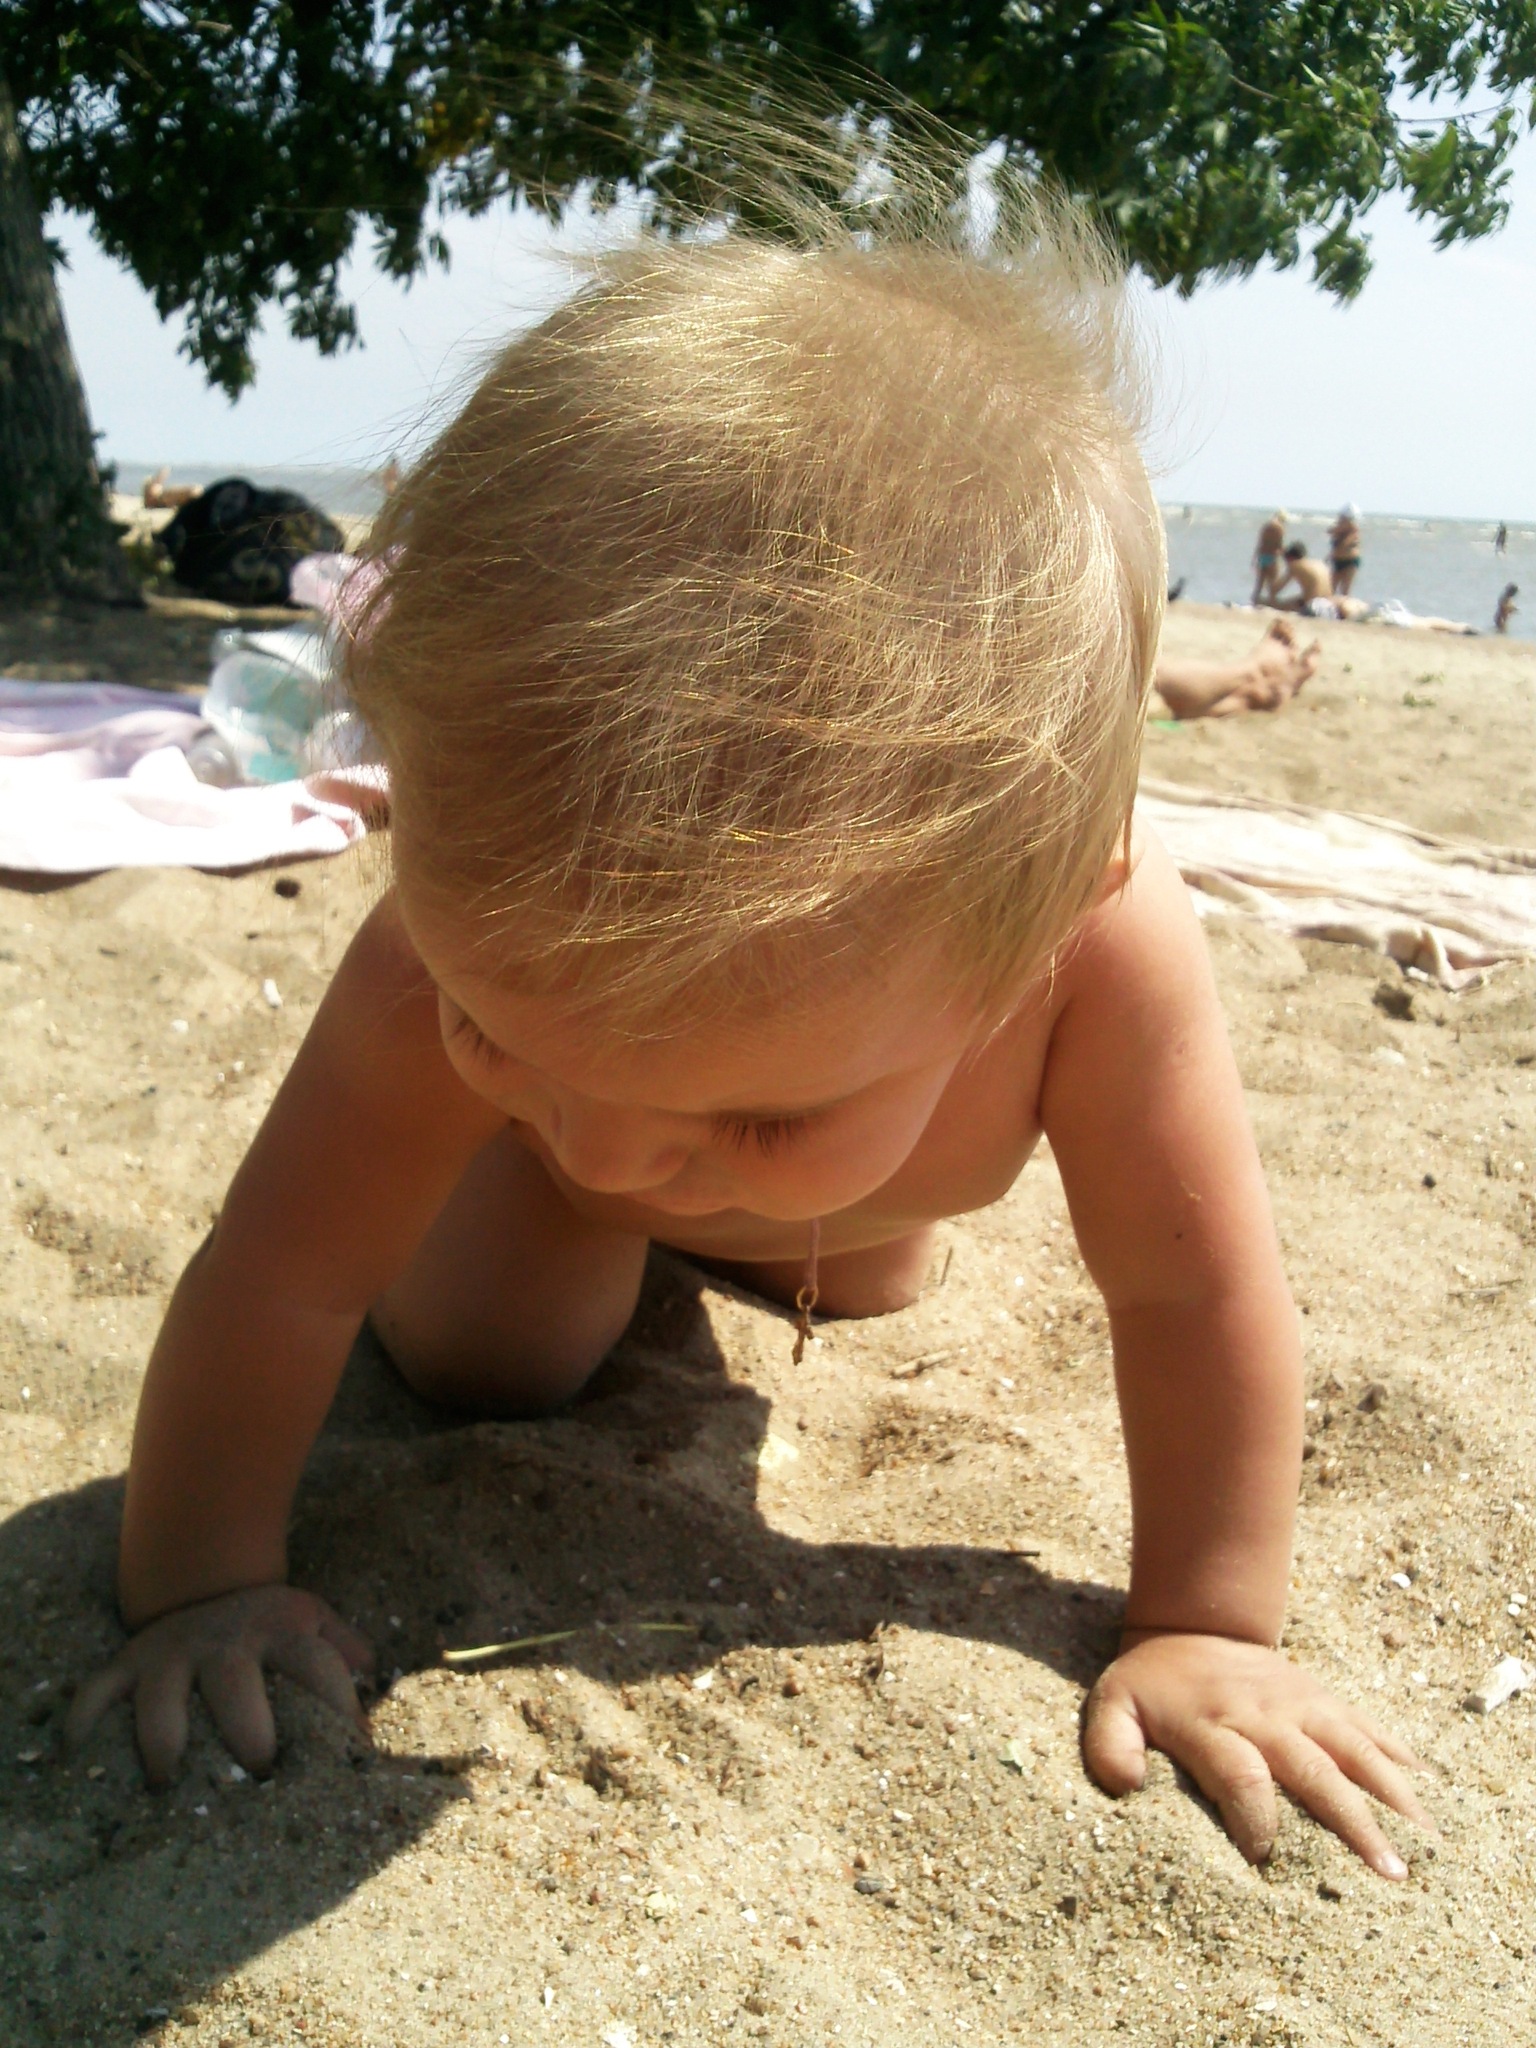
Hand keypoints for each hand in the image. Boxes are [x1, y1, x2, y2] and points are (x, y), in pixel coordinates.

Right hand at [66, 1584, 373, 1786]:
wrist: (202, 1576)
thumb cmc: (267, 1622)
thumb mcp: (311, 1620)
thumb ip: (344, 1652)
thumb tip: (375, 1695)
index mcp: (279, 1632)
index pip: (317, 1667)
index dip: (339, 1708)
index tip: (350, 1756)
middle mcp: (225, 1641)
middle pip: (237, 1686)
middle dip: (247, 1733)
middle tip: (257, 1778)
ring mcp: (170, 1652)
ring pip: (162, 1697)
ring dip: (164, 1741)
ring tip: (167, 1786)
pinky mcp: (126, 1664)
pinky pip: (97, 1693)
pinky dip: (85, 1723)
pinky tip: (76, 1760)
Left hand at [1083, 1631, 1430, 1876]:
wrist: (1194, 1623)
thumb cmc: (1154, 1684)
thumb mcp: (1114, 1705)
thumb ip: (1110, 1744)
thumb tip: (1125, 1785)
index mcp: (1213, 1725)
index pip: (1241, 1776)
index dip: (1255, 1819)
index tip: (1267, 1863)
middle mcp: (1266, 1717)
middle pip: (1314, 1770)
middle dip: (1352, 1822)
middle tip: (1387, 1874)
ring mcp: (1304, 1706)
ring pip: (1356, 1751)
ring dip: (1392, 1798)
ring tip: (1424, 1845)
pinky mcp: (1327, 1701)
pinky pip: (1371, 1730)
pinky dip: (1401, 1761)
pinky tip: (1431, 1796)